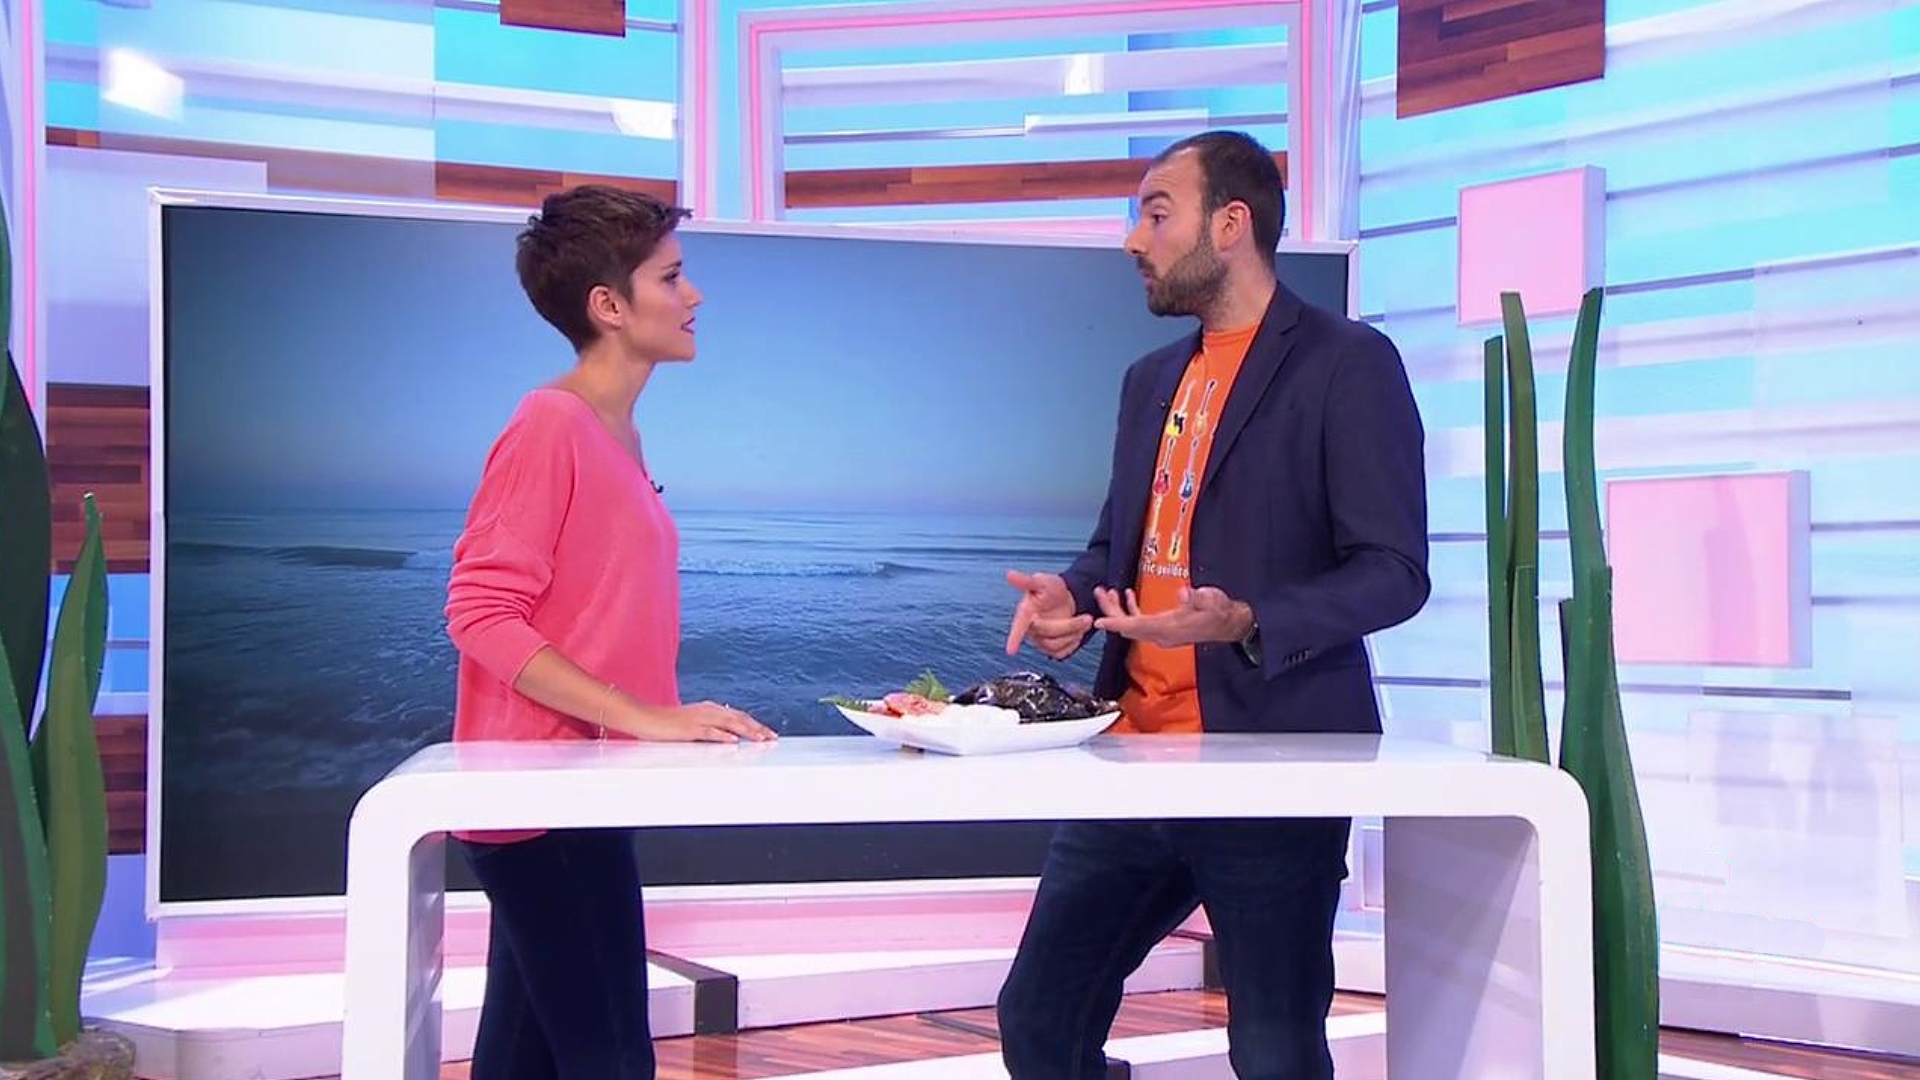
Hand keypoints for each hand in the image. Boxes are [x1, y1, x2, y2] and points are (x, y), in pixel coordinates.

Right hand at [633, 701, 776, 743]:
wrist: (644, 717)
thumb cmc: (666, 723)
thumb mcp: (692, 724)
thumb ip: (709, 728)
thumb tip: (726, 736)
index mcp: (709, 709)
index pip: (738, 716)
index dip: (754, 724)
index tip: (768, 733)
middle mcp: (707, 711)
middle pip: (738, 718)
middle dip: (757, 728)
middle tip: (773, 738)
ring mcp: (698, 719)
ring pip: (729, 723)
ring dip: (746, 731)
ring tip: (761, 739)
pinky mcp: (688, 728)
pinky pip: (709, 732)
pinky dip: (723, 735)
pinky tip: (733, 741)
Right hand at [1005, 570, 1093, 659]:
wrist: (1066, 599)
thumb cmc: (1050, 589)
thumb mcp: (1041, 581)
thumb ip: (1026, 581)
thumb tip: (1009, 574)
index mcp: (1024, 614)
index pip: (1018, 628)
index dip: (1014, 639)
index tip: (1011, 651)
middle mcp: (1030, 630)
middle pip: (1047, 633)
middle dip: (1069, 624)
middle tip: (1087, 617)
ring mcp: (1041, 642)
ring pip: (1055, 645)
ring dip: (1074, 633)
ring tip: (1085, 621)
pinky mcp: (1052, 650)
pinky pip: (1063, 652)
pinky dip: (1074, 642)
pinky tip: (1078, 631)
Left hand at [1093, 585, 1252, 648]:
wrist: (1230, 624)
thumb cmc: (1220, 611)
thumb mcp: (1211, 600)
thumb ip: (1196, 597)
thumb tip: (1183, 593)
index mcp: (1169, 628)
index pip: (1137, 627)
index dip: (1116, 623)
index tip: (1098, 621)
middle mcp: (1162, 635)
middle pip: (1128, 626)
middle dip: (1111, 611)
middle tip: (1098, 592)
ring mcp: (1162, 634)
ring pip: (1132, 624)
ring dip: (1118, 609)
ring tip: (1106, 591)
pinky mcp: (1165, 629)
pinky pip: (1141, 622)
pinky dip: (1131, 610)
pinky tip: (1126, 595)